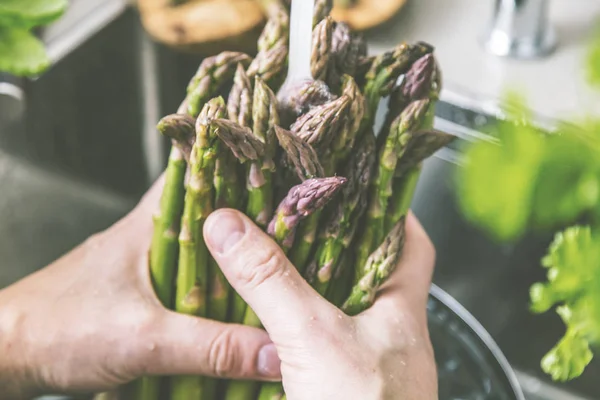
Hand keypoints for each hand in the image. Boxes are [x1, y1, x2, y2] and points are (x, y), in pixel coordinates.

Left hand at [0, 178, 280, 399]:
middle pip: (215, 216)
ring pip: (204, 251)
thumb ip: (211, 347)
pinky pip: (191, 282)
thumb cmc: (58, 330)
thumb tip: (273, 353)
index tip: (288, 179)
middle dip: (254, 222)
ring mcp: (146, 263)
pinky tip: (236, 309)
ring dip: (235, 262)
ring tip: (279, 271)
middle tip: (297, 233)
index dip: (247, 171)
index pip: (205, 174)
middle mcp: (151, 234)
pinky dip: (216, 290)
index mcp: (152, 222)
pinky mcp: (142, 292)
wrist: (5, 355)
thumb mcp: (143, 339)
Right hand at [204, 209, 437, 399]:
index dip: (388, 206)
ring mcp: (359, 361)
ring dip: (302, 283)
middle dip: (331, 239)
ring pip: (333, 307)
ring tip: (268, 252)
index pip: (409, 241)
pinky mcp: (333, 386)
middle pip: (364, 268)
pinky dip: (284, 326)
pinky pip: (309, 342)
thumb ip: (272, 281)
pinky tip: (257, 318)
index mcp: (401, 310)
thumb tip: (227, 225)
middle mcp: (385, 332)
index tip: (356, 181)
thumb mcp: (314, 337)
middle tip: (295, 211)